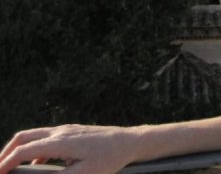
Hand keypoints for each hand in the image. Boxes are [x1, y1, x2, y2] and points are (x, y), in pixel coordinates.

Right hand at [0, 125, 137, 173]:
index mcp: (59, 142)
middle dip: (6, 153)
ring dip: (19, 150)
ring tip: (12, 168)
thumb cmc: (110, 158)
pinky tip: (37, 166)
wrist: (131, 141)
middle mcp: (60, 132)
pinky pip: (46, 138)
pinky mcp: (73, 131)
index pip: (23, 151)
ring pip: (34, 135)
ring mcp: (66, 129)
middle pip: (23, 138)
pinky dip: (35, 150)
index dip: (5, 163)